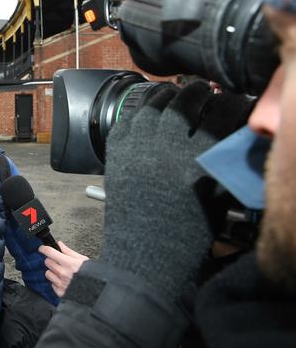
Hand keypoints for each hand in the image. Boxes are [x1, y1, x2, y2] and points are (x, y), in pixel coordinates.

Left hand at [39, 241, 88, 296]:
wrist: (97, 291)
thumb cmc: (92, 275)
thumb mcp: (82, 260)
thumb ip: (69, 252)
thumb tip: (60, 245)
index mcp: (68, 263)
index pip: (50, 252)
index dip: (44, 248)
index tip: (42, 248)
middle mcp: (63, 273)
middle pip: (47, 262)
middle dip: (52, 260)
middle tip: (59, 262)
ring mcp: (60, 283)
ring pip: (48, 273)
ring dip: (53, 272)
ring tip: (62, 273)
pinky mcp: (60, 292)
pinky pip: (52, 284)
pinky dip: (56, 282)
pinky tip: (64, 281)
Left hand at [100, 81, 251, 298]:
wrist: (145, 257)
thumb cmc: (187, 234)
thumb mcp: (219, 198)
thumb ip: (223, 162)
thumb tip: (229, 132)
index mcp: (198, 161)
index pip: (220, 114)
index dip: (229, 103)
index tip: (230, 102)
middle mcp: (166, 149)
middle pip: (184, 103)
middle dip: (196, 92)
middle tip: (202, 90)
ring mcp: (137, 150)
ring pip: (152, 106)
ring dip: (165, 96)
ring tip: (173, 95)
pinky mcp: (117, 156)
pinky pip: (126, 121)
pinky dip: (138, 113)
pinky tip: (146, 112)